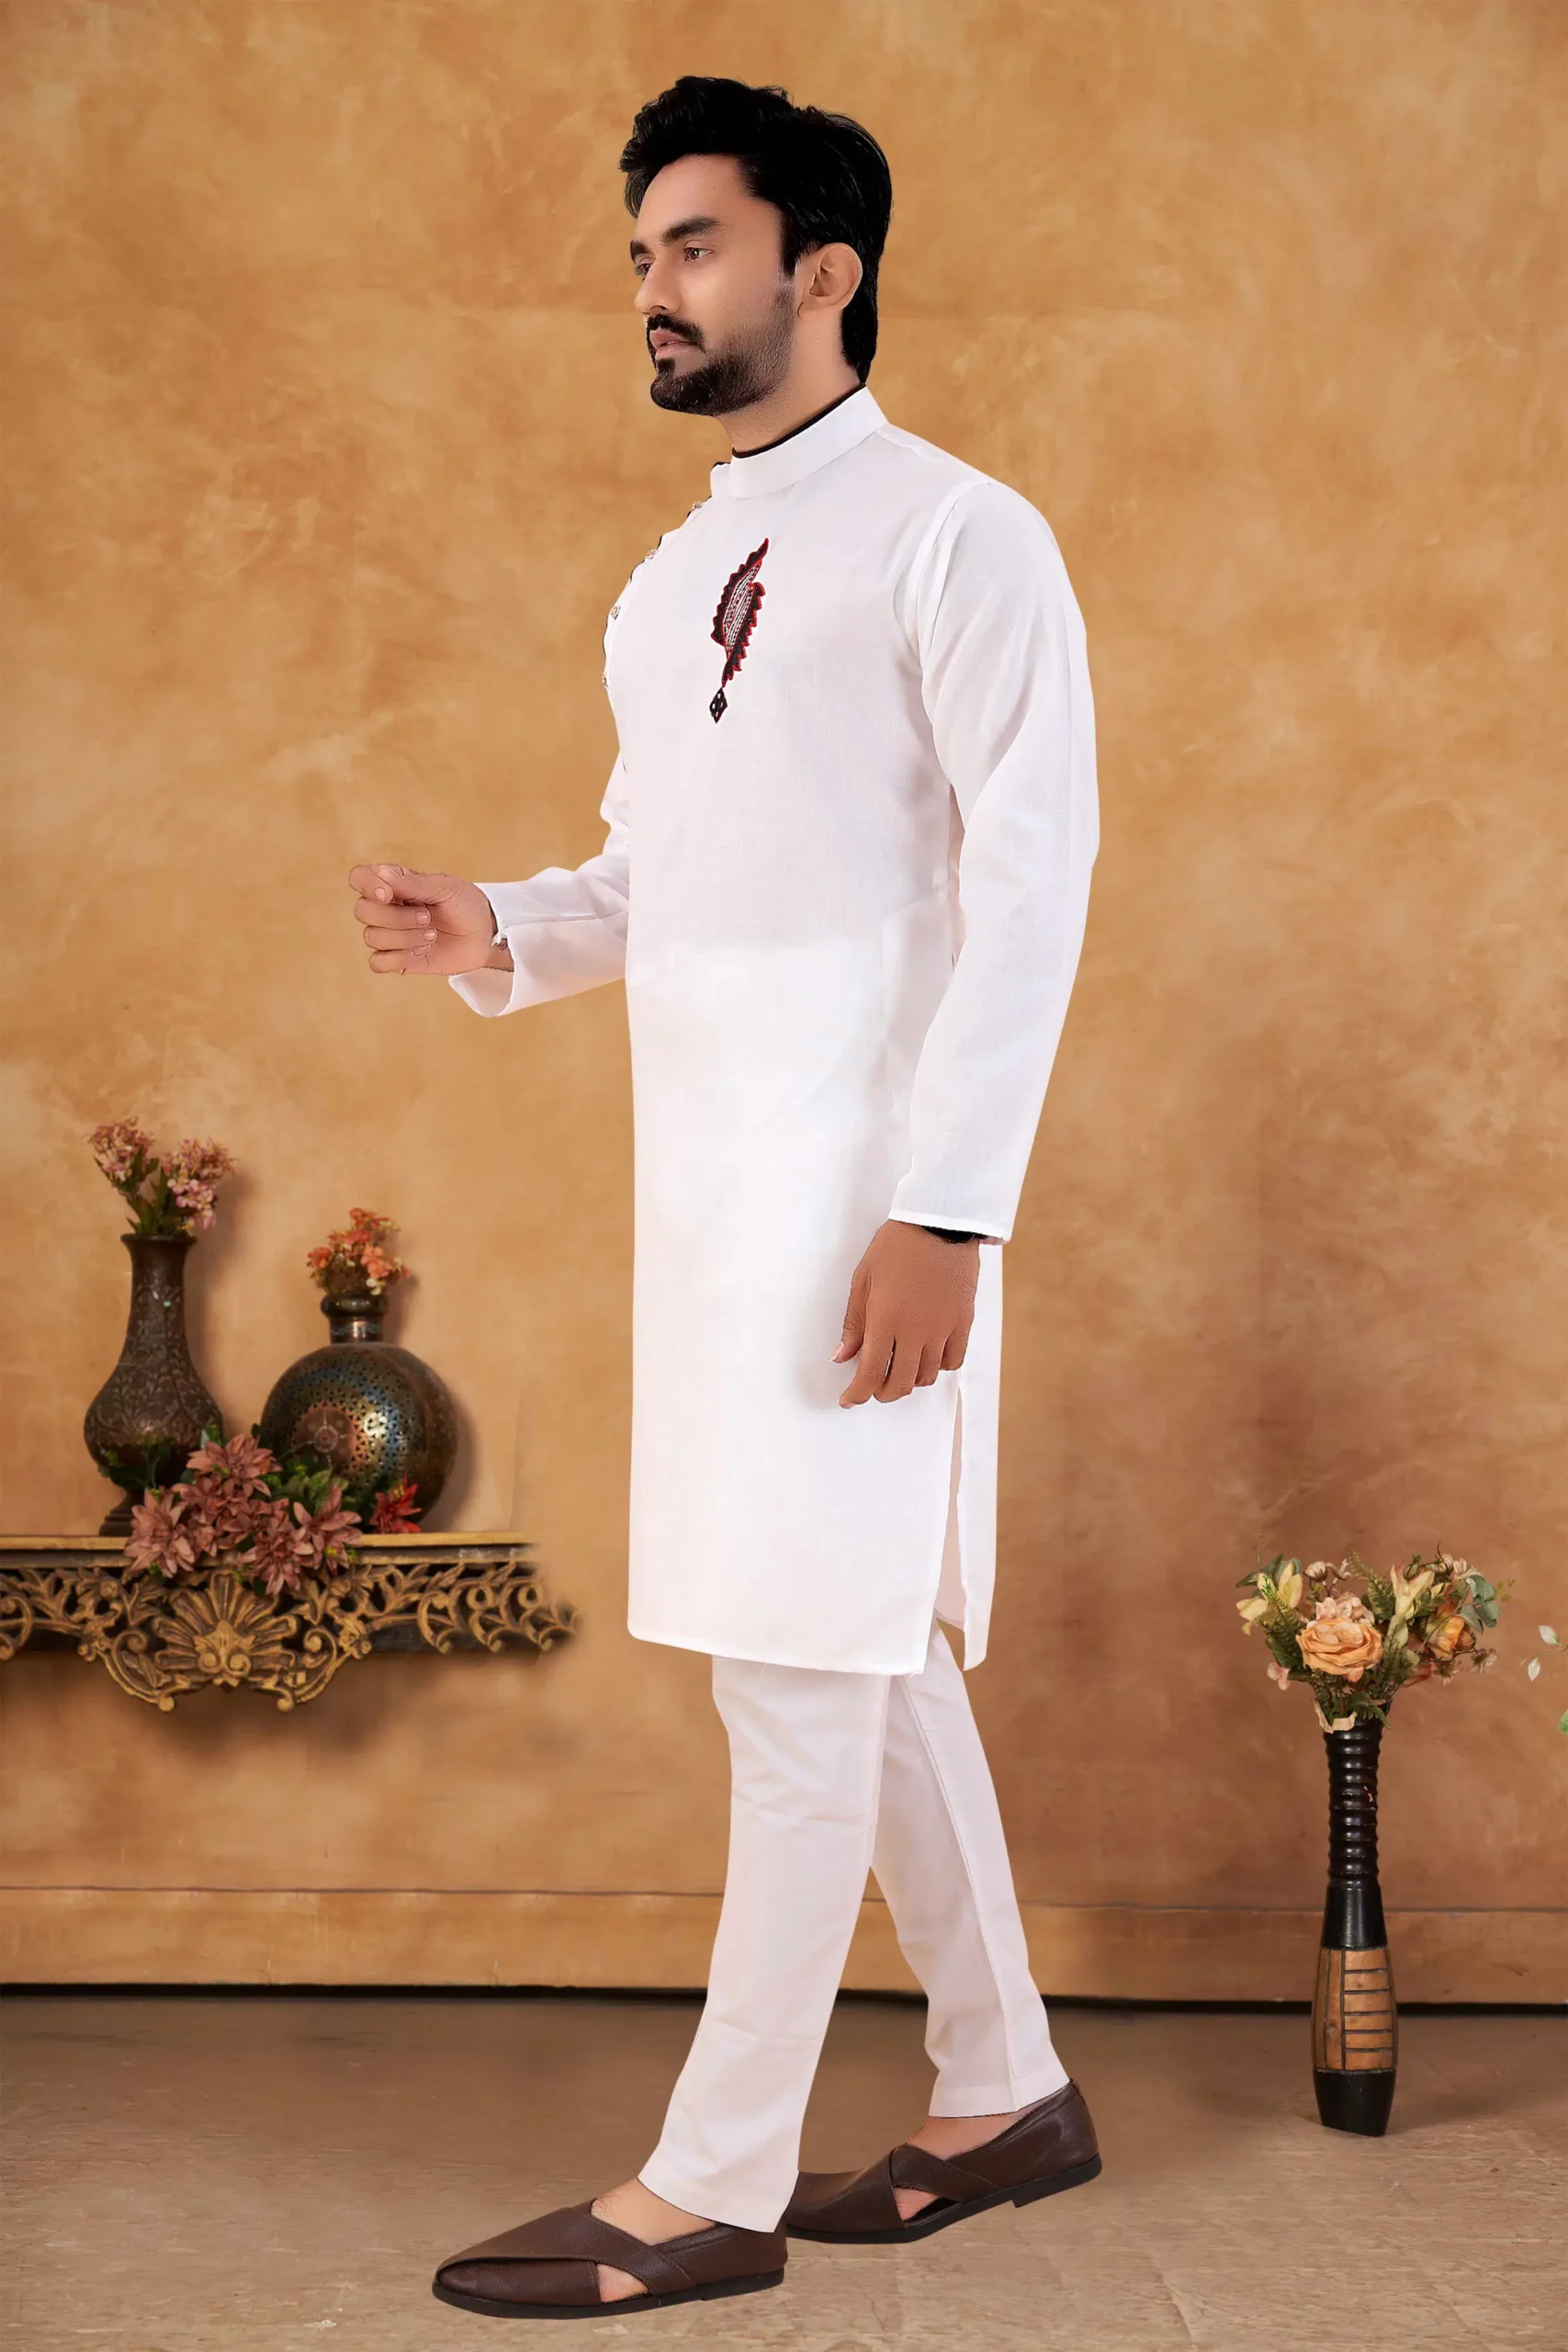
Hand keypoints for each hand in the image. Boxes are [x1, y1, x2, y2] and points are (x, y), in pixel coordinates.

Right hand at [347, 863, 505, 975]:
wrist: (484, 936)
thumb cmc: (466, 905)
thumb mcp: (445, 888)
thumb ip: (414, 884)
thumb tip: (383, 875)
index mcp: (393, 883)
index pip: (359, 878)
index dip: (367, 886)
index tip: (389, 894)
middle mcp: (385, 907)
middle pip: (363, 911)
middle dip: (397, 917)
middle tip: (428, 917)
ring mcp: (389, 934)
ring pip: (372, 937)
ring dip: (405, 938)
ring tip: (432, 935)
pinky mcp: (396, 959)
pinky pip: (377, 962)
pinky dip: (399, 958)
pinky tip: (421, 952)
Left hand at [834, 1221, 980, 1406]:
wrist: (940, 1222)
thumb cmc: (896, 1245)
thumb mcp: (864, 1279)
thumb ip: (854, 1323)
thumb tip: (842, 1356)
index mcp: (885, 1320)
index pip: (870, 1374)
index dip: (857, 1394)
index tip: (849, 1399)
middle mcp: (915, 1331)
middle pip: (900, 1383)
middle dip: (882, 1393)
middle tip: (872, 1387)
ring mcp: (943, 1329)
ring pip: (927, 1377)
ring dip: (909, 1381)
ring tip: (898, 1369)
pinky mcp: (963, 1322)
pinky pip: (953, 1361)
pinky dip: (938, 1367)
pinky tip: (927, 1356)